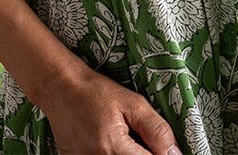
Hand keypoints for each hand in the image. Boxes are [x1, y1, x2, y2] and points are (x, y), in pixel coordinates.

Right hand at [41, 60, 182, 154]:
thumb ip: (156, 129)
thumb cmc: (96, 93)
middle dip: (144, 152)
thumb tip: (175, 154)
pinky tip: (113, 142)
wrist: (62, 91)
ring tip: (125, 139)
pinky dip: (116, 153)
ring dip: (131, 153)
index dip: (160, 154)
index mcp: (112, 149)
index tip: (161, 145)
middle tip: (138, 137)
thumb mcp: (133, 103)